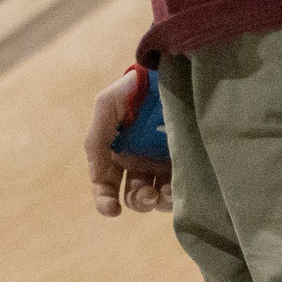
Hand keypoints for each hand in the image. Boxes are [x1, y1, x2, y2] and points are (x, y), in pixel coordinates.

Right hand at [85, 70, 170, 217]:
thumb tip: (96, 171)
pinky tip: (175, 189)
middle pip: (133, 195)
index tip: (112, 210)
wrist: (172, 72)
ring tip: (163, 192)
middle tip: (146, 194)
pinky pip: (179, 187)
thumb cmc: (136, 87)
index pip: (106, 184)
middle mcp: (138, 163)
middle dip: (137, 201)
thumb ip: (97, 133)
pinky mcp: (185, 162)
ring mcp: (162, 164)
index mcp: (116, 152)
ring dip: (156, 201)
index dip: (105, 200)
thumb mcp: (108, 104)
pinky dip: (175, 195)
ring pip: (156, 196)